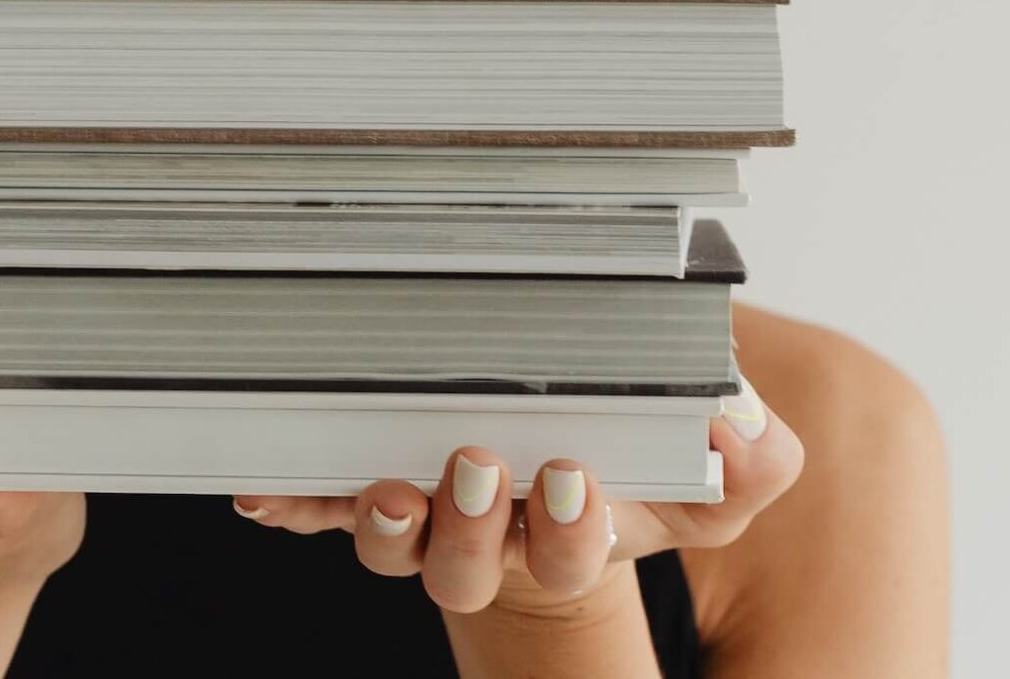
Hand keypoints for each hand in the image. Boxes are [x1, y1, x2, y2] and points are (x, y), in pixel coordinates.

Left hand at [232, 378, 801, 619]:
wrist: (559, 477)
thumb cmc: (631, 465)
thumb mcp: (705, 471)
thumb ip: (744, 464)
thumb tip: (748, 440)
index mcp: (569, 539)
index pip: (569, 557)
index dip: (569, 532)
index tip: (574, 480)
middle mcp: (489, 543)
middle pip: (464, 569)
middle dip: (470, 529)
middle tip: (481, 465)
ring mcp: (426, 520)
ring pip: (395, 545)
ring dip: (387, 521)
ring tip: (388, 486)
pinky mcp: (370, 491)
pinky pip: (322, 507)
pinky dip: (294, 503)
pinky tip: (261, 490)